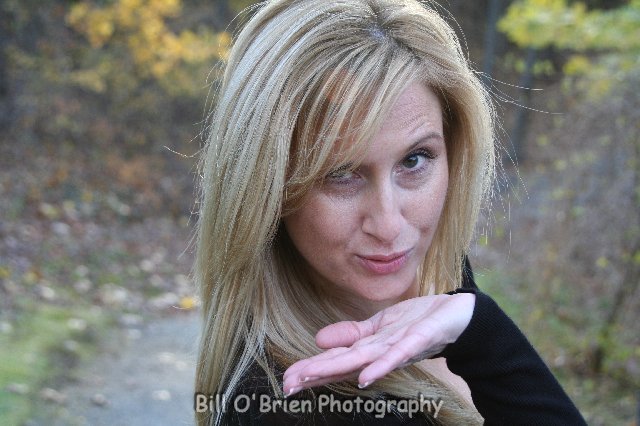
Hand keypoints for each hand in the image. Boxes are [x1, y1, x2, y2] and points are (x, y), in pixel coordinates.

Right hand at [282, 292, 474, 395]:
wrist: (457, 316)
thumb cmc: (416, 322)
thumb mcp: (378, 325)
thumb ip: (350, 334)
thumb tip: (318, 340)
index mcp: (370, 350)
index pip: (336, 360)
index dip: (312, 370)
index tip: (286, 380)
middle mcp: (381, 354)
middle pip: (344, 364)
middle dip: (316, 373)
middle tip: (289, 385)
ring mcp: (398, 349)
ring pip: (364, 360)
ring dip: (338, 370)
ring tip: (312, 378)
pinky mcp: (418, 340)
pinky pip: (398, 355)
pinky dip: (381, 367)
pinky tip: (365, 378)